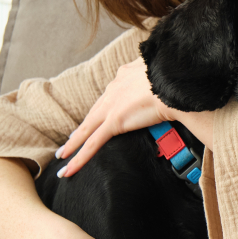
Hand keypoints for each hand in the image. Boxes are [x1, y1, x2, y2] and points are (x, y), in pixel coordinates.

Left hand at [57, 58, 172, 176]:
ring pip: (87, 130)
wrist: (173, 80)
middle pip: (93, 113)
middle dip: (81, 129)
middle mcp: (113, 90)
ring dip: (73, 145)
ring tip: (63, 156)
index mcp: (124, 77)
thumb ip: (156, 74)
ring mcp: (112, 106)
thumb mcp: (162, 70)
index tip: (95, 118)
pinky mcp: (114, 121)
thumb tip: (163, 77)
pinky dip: (79, 157)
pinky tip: (69, 168)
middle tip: (70, 140)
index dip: (99, 110)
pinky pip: (93, 143)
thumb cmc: (174, 75)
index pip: (108, 97)